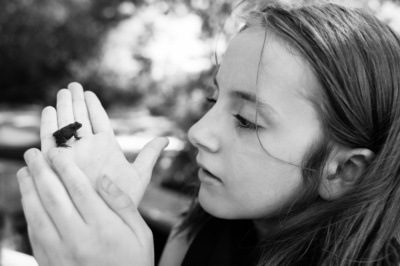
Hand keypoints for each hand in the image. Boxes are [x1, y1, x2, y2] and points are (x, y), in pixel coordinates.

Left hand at [17, 148, 153, 265]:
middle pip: (54, 197)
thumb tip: (104, 178)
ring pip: (37, 214)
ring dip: (28, 189)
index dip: (65, 167)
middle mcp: (78, 238)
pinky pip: (34, 233)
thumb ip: (122, 204)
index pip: (79, 189)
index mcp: (103, 227)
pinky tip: (27, 199)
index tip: (57, 151)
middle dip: (41, 171)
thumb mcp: (140, 233)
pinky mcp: (50, 262)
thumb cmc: (133, 261)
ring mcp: (60, 252)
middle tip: (33, 153)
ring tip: (24, 171)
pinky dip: (28, 212)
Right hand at [40, 82, 167, 204]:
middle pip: (80, 118)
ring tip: (62, 92)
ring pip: (66, 125)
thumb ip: (150, 154)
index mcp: (106, 146)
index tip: (89, 92)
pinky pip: (52, 141)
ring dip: (63, 108)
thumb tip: (167, 139)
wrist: (105, 215)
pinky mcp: (60, 162)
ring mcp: (74, 153)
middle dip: (75, 102)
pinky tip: (48, 110)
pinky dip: (49, 126)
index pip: (98, 120)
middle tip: (72, 85)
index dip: (93, 106)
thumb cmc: (124, 198)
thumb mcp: (141, 173)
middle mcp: (88, 147)